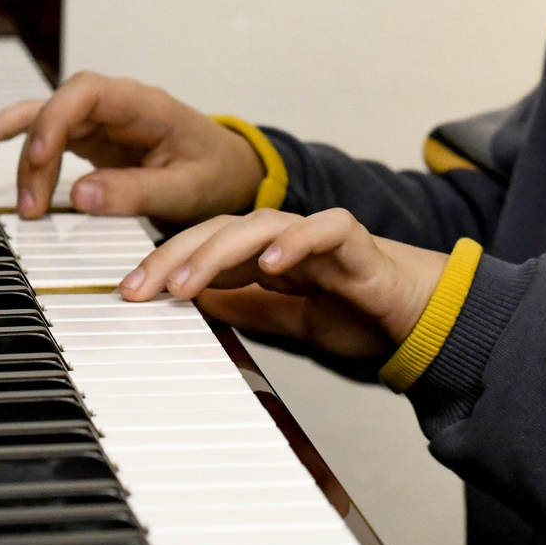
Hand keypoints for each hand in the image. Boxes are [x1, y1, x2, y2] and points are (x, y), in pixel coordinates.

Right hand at [0, 72, 261, 220]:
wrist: (231, 172)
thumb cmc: (216, 173)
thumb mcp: (186, 189)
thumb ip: (135, 192)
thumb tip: (80, 196)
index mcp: (145, 105)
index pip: (87, 91)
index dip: (56, 117)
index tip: (41, 154)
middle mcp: (117, 105)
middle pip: (58, 108)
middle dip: (37, 152)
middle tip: (34, 205)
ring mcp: (101, 120)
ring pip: (46, 122)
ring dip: (26, 159)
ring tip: (23, 205)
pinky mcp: (91, 139)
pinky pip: (47, 135)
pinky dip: (17, 143)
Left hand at [119, 207, 449, 362]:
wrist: (418, 315)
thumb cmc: (356, 312)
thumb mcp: (284, 320)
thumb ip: (243, 308)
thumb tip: (192, 306)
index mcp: (263, 254)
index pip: (204, 246)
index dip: (164, 264)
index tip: (128, 294)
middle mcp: (284, 237)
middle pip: (220, 229)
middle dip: (174, 256)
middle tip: (140, 288)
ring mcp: (316, 233)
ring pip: (259, 224)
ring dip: (218, 251)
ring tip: (187, 280)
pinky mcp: (353, 239)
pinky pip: (322, 229)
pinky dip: (295, 242)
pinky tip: (269, 263)